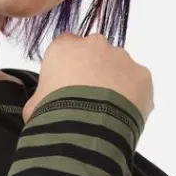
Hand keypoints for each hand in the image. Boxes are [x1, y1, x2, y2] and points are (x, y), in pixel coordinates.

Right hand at [21, 33, 153, 125]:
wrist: (85, 131)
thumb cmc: (52, 116)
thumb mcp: (32, 107)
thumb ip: (40, 97)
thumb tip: (40, 105)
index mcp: (64, 47)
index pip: (67, 48)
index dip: (69, 68)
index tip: (68, 87)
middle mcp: (94, 44)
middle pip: (96, 54)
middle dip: (95, 73)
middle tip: (90, 102)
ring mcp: (122, 57)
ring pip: (120, 68)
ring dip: (115, 86)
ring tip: (108, 114)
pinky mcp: (142, 75)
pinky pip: (139, 85)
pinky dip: (134, 98)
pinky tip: (123, 117)